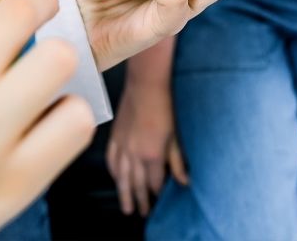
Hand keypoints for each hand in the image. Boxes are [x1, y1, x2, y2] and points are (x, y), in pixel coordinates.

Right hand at [107, 78, 187, 215]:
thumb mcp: (176, 136)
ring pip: (121, 176)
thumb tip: (184, 181)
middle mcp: (133, 153)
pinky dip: (113, 172)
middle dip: (140, 201)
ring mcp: (122, 144)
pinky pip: (111, 159)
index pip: (154, 183)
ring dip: (124, 193)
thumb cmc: (165, 105)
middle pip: (136, 184)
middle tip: (143, 213)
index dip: (158, 194)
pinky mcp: (115, 135)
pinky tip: (116, 178)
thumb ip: (178, 161)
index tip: (161, 201)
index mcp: (151, 154)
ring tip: (127, 207)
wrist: (147, 83)